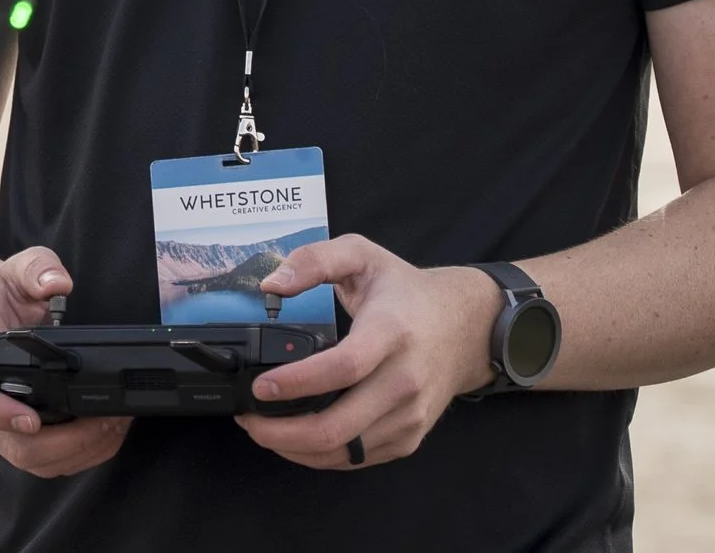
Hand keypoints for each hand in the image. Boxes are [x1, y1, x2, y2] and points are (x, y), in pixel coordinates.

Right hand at [0, 245, 132, 477]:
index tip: (30, 419)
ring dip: (76, 452)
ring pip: (30, 460)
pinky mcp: (13, 435)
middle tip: (105, 420)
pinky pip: (42, 461)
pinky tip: (104, 434)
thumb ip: (36, 268)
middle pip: (10, 443)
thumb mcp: (13, 269)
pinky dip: (77, 455)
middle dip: (65, 441)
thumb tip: (57, 284)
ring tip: (113, 425)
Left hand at [233, 234, 499, 469]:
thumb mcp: (362, 255)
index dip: (296, 383)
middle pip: (337, 426)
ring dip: (293, 448)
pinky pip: (356, 459)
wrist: (466, 327)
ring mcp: (409, 416)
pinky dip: (319, 456)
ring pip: (342, 451)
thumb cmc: (406, 292)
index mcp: (391, 333)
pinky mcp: (409, 438)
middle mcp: (404, 381)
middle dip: (280, 432)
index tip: (260, 387)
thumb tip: (270, 285)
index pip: (343, 368)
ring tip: (262, 428)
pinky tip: (295, 439)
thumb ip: (313, 260)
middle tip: (247, 418)